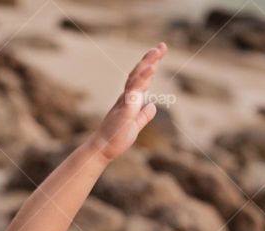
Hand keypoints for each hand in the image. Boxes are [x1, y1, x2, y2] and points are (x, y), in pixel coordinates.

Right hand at [85, 43, 167, 160]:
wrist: (102, 149)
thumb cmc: (117, 137)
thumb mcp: (135, 124)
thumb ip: (144, 115)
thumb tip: (152, 106)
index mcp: (130, 99)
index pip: (142, 78)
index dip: (151, 64)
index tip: (160, 52)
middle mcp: (126, 97)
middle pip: (138, 73)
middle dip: (150, 59)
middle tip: (161, 47)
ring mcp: (124, 103)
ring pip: (135, 81)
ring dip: (145, 67)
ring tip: (155, 55)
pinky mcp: (124, 112)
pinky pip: (132, 95)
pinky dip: (140, 83)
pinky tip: (148, 74)